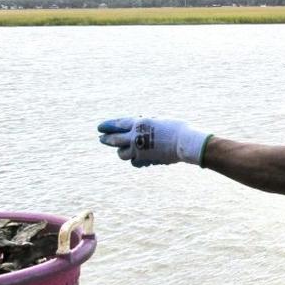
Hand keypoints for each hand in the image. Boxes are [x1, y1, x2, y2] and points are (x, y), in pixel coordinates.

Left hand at [97, 117, 211, 167]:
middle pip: (115, 139)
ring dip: (121, 151)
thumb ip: (147, 125)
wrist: (185, 142)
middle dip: (107, 139)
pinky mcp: (145, 160)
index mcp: (139, 123)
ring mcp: (139, 150)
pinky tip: (138, 158)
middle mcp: (135, 136)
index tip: (100, 127)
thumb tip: (139, 129)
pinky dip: (135, 160)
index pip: (118, 124)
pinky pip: (135, 162)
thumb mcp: (159, 121)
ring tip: (121, 150)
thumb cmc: (177, 128)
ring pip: (121, 153)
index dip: (108, 125)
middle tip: (101, 139)